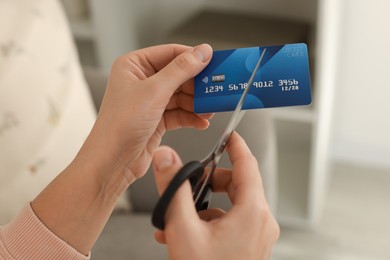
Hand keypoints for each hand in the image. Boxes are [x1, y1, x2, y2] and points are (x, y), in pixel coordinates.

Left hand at [78, 44, 212, 184]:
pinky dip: (191, 117)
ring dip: (196, 103)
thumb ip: (181, 70)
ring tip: (210, 109)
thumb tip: (201, 52)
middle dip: (197, 85)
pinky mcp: (156, 119)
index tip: (213, 62)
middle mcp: (141, 82)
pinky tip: (201, 122)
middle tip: (215, 89)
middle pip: (178, 76)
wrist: (113, 161)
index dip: (193, 57)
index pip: (170, 54)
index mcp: (134, 66)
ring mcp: (149, 101)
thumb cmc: (120, 125)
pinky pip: (179, 113)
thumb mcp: (155, 91)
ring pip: (181, 96)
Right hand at [152, 132, 279, 259]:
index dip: (236, 146)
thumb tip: (166, 158)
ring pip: (232, 204)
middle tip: (190, 181)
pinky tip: (184, 232)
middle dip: (210, 180)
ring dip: (205, 204)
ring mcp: (257, 235)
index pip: (247, 165)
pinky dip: (210, 220)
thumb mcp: (183, 229)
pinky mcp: (250, 245)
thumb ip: (174, 189)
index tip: (229, 134)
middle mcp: (261, 222)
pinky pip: (231, 222)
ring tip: (178, 216)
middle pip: (238, 184)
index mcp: (252, 212)